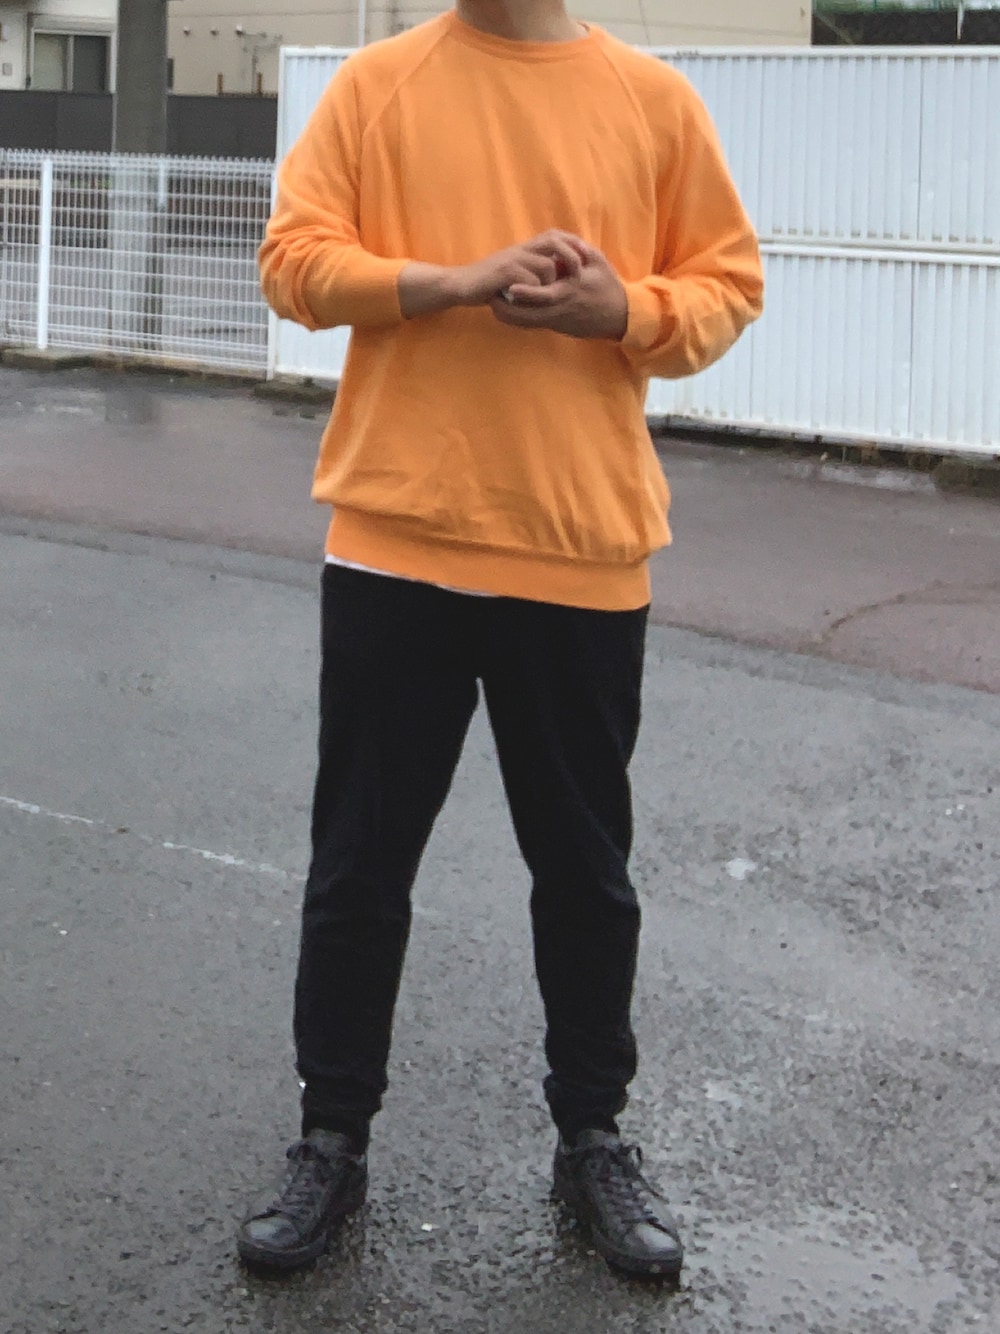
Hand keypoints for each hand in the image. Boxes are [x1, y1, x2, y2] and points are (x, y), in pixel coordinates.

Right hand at [452, 231, 589, 306]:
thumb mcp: (513, 274)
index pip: (554, 235)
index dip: (572, 242)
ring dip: (550, 284)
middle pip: (554, 241)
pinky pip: (531, 280)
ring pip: (546, 266)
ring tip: (543, 296)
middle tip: (578, 275)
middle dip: (571, 257)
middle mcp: (521, 248)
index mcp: (525, 248)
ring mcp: (513, 258)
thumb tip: (556, 275)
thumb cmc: (487, 283)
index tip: (586, 256)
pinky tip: (530, 300)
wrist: (460, 285)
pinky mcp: (505, 271)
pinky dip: (534, 292)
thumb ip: (531, 271)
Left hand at [490, 243, 627, 340]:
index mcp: (571, 290)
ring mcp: (558, 320)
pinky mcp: (557, 327)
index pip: (546, 294)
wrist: (620, 316)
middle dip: (508, 311)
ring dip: (510, 316)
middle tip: (490, 300)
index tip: (510, 287)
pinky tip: (507, 311)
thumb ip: (579, 250)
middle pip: (529, 317)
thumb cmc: (609, 286)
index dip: (527, 292)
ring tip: (493, 305)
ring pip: (528, 324)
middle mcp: (561, 308)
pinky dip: (519, 319)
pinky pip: (534, 324)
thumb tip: (562, 242)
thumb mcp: (598, 262)